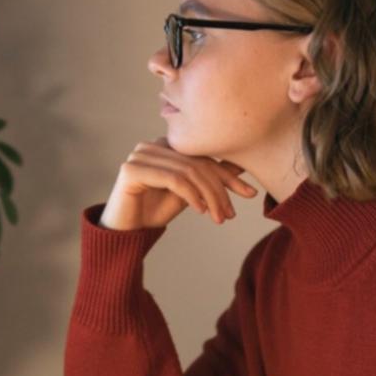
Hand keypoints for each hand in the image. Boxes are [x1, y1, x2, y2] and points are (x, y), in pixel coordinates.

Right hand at [100, 138, 256, 230]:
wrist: (126, 230)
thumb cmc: (155, 210)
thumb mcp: (190, 193)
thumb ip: (208, 178)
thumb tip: (240, 166)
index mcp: (166, 145)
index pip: (204, 156)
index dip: (228, 175)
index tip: (250, 194)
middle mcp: (152, 145)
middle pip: (198, 163)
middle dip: (220, 189)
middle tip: (230, 214)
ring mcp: (140, 154)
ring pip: (188, 171)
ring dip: (209, 196)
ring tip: (218, 217)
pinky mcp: (132, 169)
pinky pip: (172, 179)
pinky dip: (191, 195)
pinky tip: (201, 211)